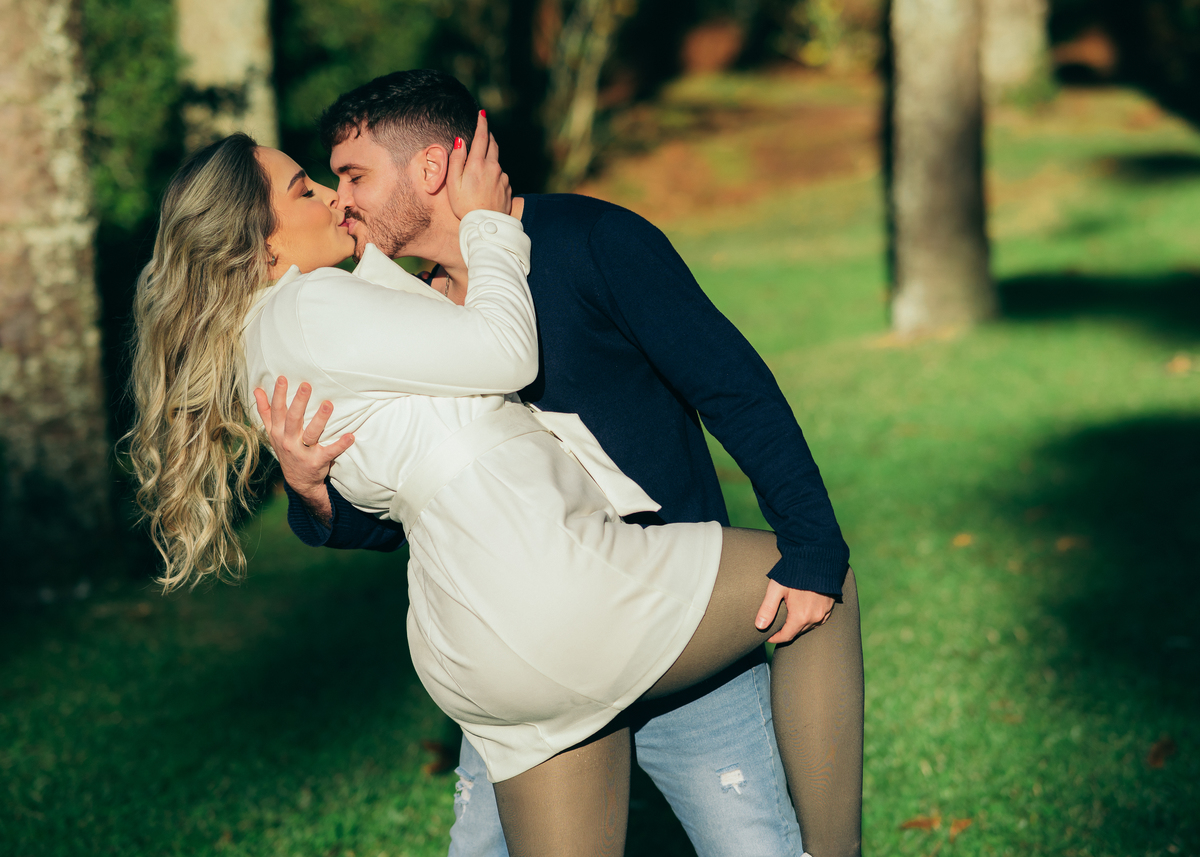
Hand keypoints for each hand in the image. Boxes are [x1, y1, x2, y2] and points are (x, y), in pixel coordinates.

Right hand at [253, 377, 353, 525]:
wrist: (298, 480)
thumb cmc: (286, 449)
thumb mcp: (273, 432)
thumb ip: (266, 412)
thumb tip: (257, 390)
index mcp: (278, 432)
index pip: (277, 411)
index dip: (278, 394)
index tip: (282, 378)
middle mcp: (289, 441)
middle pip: (293, 419)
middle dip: (299, 402)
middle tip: (306, 385)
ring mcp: (303, 452)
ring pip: (312, 433)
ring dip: (320, 419)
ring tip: (328, 404)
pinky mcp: (318, 461)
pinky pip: (330, 451)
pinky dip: (341, 444)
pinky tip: (350, 436)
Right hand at [446, 110, 510, 219]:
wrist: (486, 225)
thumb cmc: (464, 205)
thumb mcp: (453, 182)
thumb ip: (456, 159)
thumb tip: (460, 141)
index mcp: (477, 163)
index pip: (481, 136)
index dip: (481, 123)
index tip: (482, 113)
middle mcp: (493, 167)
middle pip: (492, 145)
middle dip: (488, 136)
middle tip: (484, 131)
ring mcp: (502, 177)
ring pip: (496, 161)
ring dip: (490, 158)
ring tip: (480, 168)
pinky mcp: (508, 187)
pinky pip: (500, 176)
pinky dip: (494, 175)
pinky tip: (487, 186)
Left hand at [755, 580, 834, 644]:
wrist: (818, 558)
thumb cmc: (795, 572)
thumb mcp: (776, 588)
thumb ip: (767, 608)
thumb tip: (759, 626)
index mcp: (800, 616)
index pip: (787, 636)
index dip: (776, 638)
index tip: (767, 636)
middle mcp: (814, 618)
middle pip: (797, 632)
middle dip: (786, 632)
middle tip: (775, 628)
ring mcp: (824, 613)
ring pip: (808, 626)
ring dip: (797, 626)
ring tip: (787, 621)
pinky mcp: (830, 606)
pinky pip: (819, 620)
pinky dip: (809, 620)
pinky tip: (803, 614)